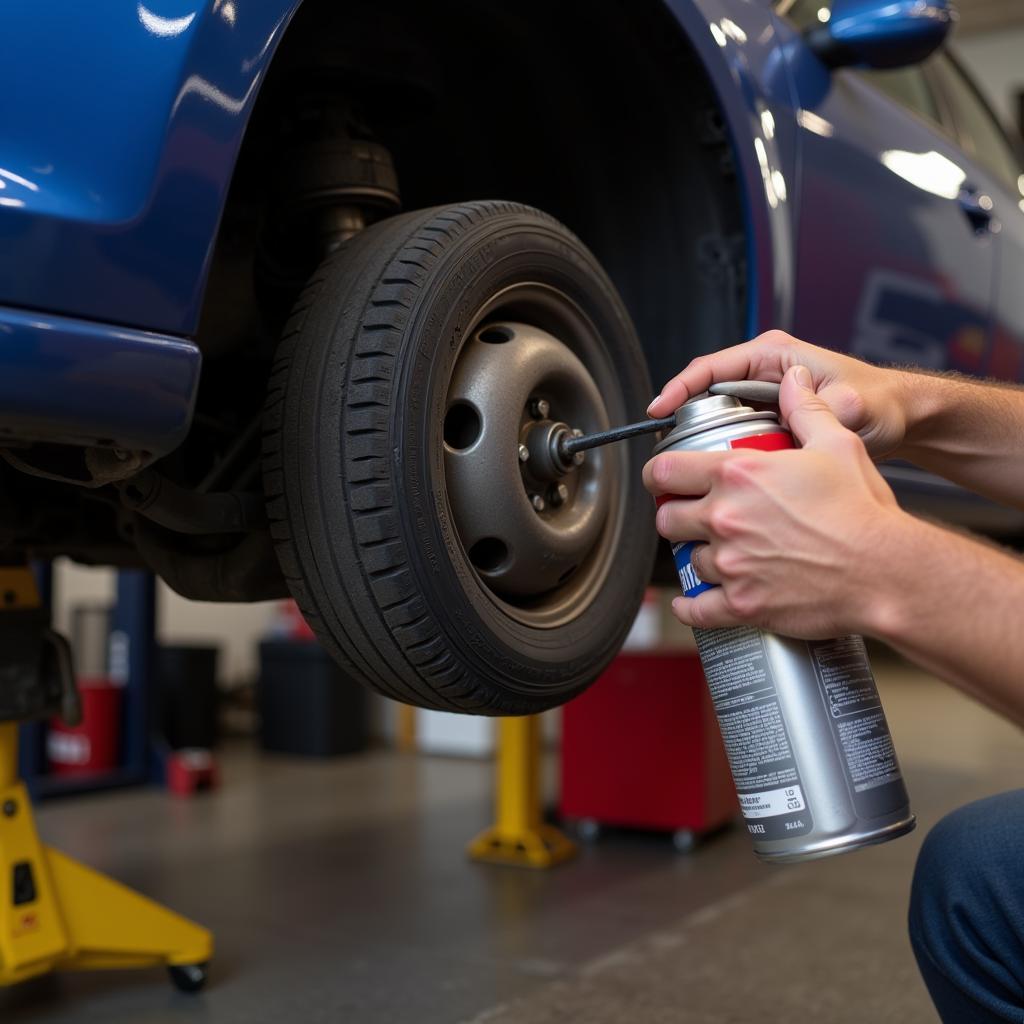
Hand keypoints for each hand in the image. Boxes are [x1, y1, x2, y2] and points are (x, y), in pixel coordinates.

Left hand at [644, 365, 909, 637]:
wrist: (887, 572)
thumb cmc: (864, 511)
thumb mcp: (837, 444)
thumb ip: (805, 409)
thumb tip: (793, 381)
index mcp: (738, 474)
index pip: (665, 471)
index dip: (659, 475)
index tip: (664, 480)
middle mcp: (726, 518)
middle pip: (667, 519)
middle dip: (677, 517)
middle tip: (693, 518)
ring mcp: (731, 564)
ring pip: (687, 560)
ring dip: (699, 557)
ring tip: (721, 553)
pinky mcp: (742, 604)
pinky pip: (696, 609)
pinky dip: (691, 607)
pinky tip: (694, 601)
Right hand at [647, 331, 911, 459]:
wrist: (902, 420)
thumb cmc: (882, 402)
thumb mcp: (851, 407)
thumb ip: (821, 408)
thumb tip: (797, 410)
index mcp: (774, 356)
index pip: (711, 368)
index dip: (679, 389)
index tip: (659, 411)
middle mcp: (765, 374)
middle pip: (707, 396)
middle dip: (686, 423)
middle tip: (671, 452)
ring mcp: (766, 399)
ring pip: (718, 419)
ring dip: (704, 442)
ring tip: (690, 469)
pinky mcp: (770, 422)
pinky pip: (735, 436)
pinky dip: (725, 455)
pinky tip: (721, 478)